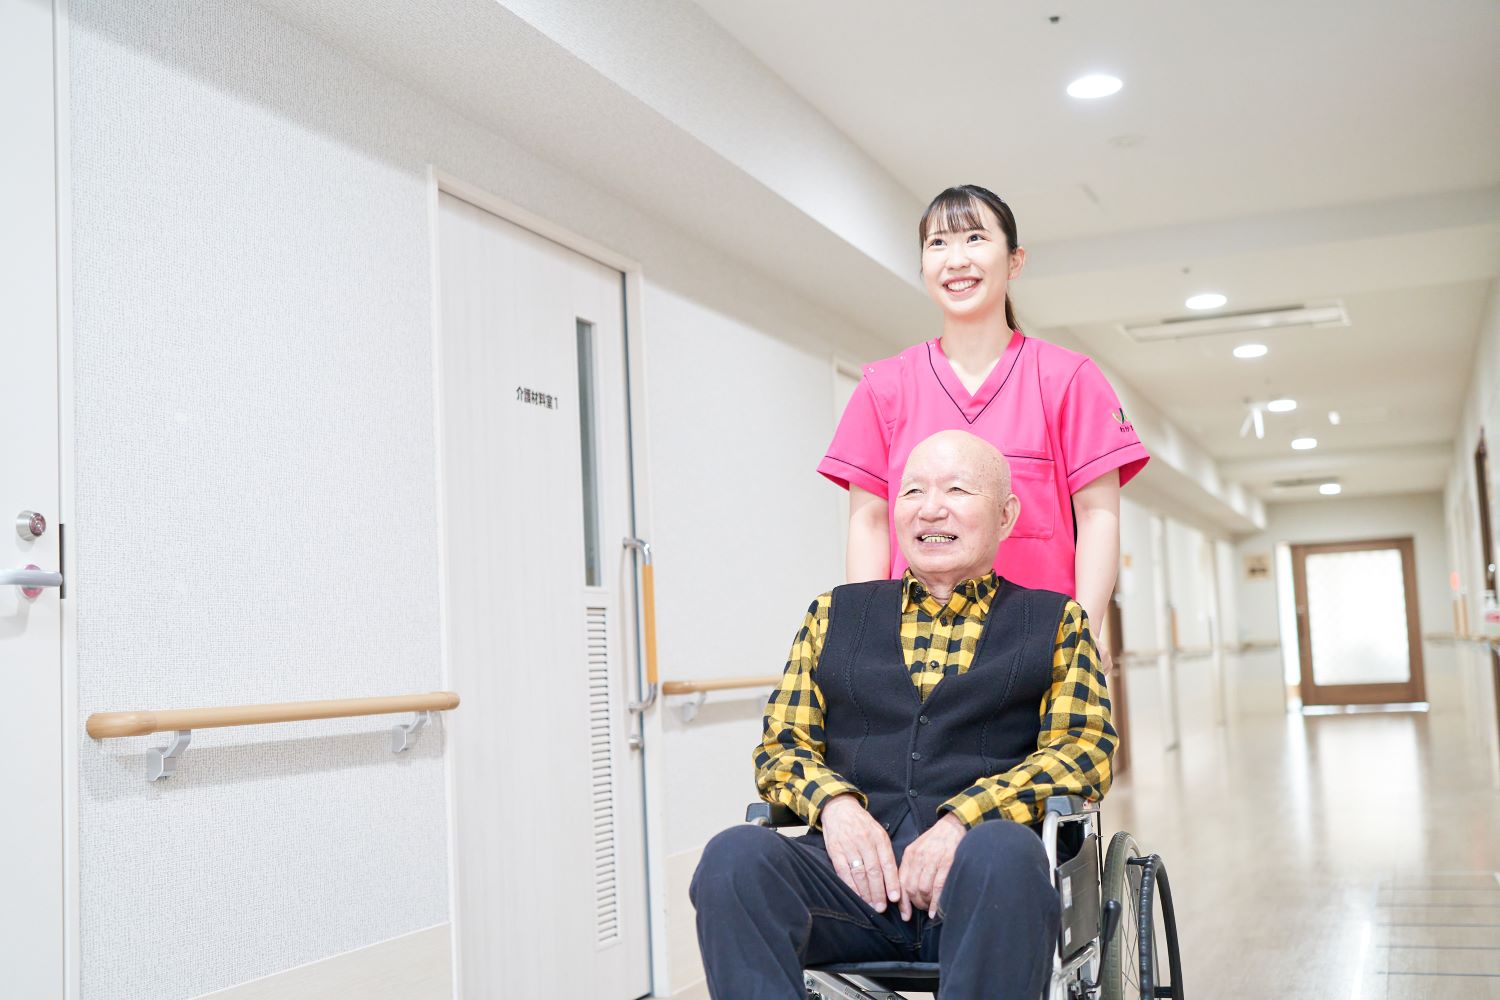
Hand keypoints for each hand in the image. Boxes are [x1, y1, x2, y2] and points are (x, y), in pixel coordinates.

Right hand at [819, 795, 902, 913]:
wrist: (839, 808)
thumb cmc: (862, 824)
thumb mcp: (878, 832)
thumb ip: (885, 852)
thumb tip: (893, 878)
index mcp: (879, 838)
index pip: (888, 863)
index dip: (892, 882)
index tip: (895, 898)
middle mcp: (865, 842)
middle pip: (874, 872)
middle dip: (879, 892)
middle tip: (882, 908)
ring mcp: (850, 847)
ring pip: (859, 874)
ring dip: (865, 893)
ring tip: (871, 905)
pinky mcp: (835, 851)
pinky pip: (843, 872)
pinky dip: (850, 886)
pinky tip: (855, 895)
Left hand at [898, 813, 966, 917]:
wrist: (954, 826)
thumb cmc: (936, 841)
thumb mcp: (918, 849)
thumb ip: (912, 868)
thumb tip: (907, 892)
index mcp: (910, 855)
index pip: (901, 881)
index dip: (902, 902)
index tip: (905, 915)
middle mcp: (919, 857)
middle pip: (911, 888)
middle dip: (916, 903)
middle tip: (922, 909)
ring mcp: (933, 860)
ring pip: (923, 889)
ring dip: (926, 904)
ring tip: (930, 908)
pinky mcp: (947, 863)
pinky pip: (938, 887)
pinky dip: (936, 902)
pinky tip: (936, 910)